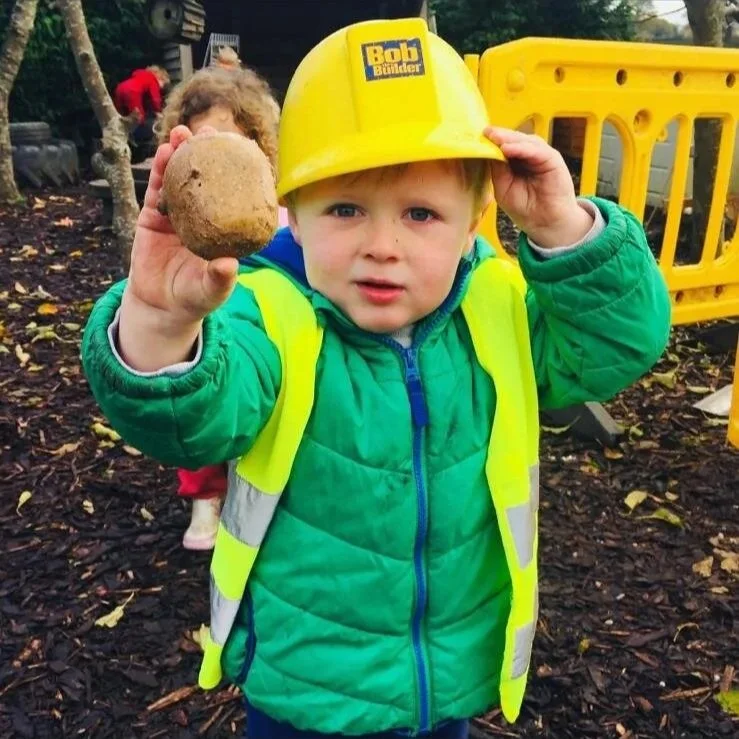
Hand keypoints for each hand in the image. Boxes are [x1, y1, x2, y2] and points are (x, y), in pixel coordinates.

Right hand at [119, 125, 238, 370]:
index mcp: (223, 229)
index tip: (243, 151)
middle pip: (207, 179)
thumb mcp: (210, 291)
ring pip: (180, 179)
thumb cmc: (194, 299)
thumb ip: (219, 279)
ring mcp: (178, 214)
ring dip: (181, 154)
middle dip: (209, 154)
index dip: (238, 173)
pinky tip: (164, 153)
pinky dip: (160, 171)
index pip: (234, 196)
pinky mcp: (153, 216)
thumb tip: (229, 265)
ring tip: (183, 134)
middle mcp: (203, 216)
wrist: (160, 307)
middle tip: (212, 132)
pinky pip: (157, 190)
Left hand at [485, 126, 593, 247]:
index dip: (491, 141)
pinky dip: (521, 148)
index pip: (504, 145)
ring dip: (508, 138)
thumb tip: (487, 151)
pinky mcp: (552, 160)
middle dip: (498, 136)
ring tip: (493, 137)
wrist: (545, 223)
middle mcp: (530, 155)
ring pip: (524, 141)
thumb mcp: (503, 188)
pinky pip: (536, 150)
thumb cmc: (525, 208)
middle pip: (513, 140)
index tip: (476, 137)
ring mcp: (541, 156)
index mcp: (517, 161)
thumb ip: (497, 170)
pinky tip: (508, 149)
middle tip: (484, 132)